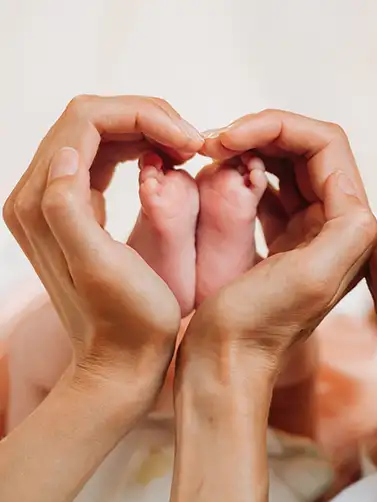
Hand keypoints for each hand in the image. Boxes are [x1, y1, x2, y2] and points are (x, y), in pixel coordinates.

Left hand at [3, 94, 202, 396]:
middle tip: (193, 144)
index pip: (87, 120)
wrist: (121, 365)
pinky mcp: (75, 213)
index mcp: (43, 203)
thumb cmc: (128, 324)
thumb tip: (68, 155)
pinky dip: (137, 148)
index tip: (190, 143)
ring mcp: (53, 203)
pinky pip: (102, 157)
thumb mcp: (102, 268)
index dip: (144, 116)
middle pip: (90, 118)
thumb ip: (69, 208)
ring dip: (145, 129)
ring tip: (186, 151)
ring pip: (97, 133)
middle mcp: (37, 196)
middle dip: (147, 117)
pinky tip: (167, 163)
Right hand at [178, 110, 376, 390]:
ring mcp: (313, 232)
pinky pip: (271, 187)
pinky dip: (244, 173)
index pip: (326, 145)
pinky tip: (216, 177)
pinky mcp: (285, 241)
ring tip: (211, 156)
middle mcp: (340, 227)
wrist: (225, 367)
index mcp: (353, 229)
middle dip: (262, 134)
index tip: (225, 139)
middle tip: (212, 143)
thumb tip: (358, 199)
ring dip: (251, 149)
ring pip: (289, 164)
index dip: (277, 127)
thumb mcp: (310, 279)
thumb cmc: (256, 327)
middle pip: (309, 148)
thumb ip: (347, 230)